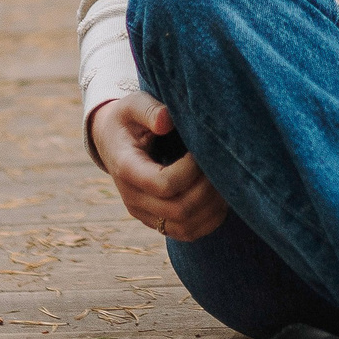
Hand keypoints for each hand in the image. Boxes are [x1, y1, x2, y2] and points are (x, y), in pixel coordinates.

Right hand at [89, 91, 229, 241]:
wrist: (114, 142)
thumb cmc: (128, 120)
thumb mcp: (133, 105)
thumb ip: (148, 110)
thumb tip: (167, 120)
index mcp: (125, 168)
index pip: (163, 184)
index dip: (191, 170)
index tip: (201, 149)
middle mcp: (133, 198)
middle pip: (178, 209)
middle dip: (207, 188)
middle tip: (221, 164)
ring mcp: (145, 214)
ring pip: (185, 226)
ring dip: (212, 206)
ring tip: (225, 179)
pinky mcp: (158, 222)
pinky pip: (188, 233)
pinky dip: (210, 219)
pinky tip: (220, 196)